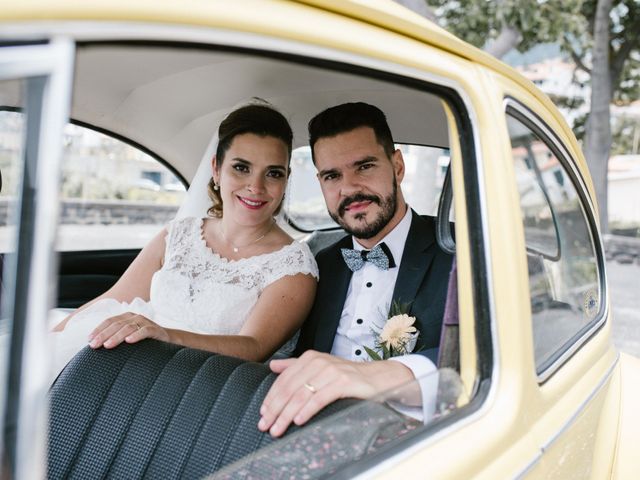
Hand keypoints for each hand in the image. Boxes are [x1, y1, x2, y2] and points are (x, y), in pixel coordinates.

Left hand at [88, 312, 169, 348]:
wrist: (168, 340)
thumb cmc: (145, 341)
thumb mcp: (128, 337)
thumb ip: (115, 338)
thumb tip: (96, 346)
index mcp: (126, 318)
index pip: (109, 321)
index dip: (98, 330)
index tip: (89, 340)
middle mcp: (135, 317)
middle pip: (116, 324)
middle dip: (103, 335)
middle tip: (94, 345)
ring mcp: (145, 322)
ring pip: (128, 327)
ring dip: (116, 336)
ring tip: (107, 345)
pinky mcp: (155, 329)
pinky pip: (145, 331)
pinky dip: (136, 335)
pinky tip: (129, 341)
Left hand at [258, 350, 413, 436]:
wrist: (379, 377)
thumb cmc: (348, 376)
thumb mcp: (320, 367)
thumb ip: (296, 366)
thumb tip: (272, 365)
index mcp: (310, 358)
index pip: (283, 380)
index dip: (271, 398)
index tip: (262, 414)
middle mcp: (319, 362)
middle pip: (289, 388)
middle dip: (275, 409)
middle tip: (265, 426)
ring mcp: (331, 371)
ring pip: (301, 395)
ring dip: (286, 414)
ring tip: (278, 429)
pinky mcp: (343, 382)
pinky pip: (320, 398)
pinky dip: (306, 410)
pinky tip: (298, 421)